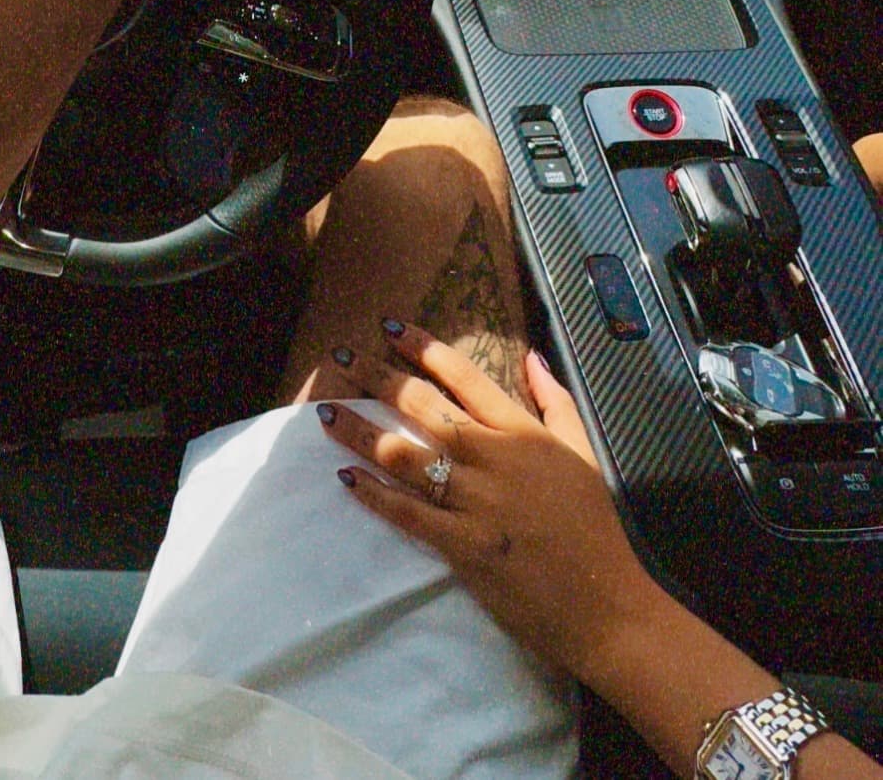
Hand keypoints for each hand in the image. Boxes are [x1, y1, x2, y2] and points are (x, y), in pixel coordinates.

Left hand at [318, 322, 654, 682]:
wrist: (606, 603)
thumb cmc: (596, 529)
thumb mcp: (585, 452)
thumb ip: (555, 401)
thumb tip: (531, 356)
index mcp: (523, 432)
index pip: (465, 376)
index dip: (424, 348)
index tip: (390, 328)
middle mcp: (494, 457)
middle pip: (424, 406)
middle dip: (379, 378)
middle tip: (342, 359)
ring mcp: (476, 502)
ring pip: (405, 454)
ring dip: (361, 430)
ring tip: (326, 412)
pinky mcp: (462, 546)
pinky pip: (407, 512)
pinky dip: (374, 493)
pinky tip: (347, 476)